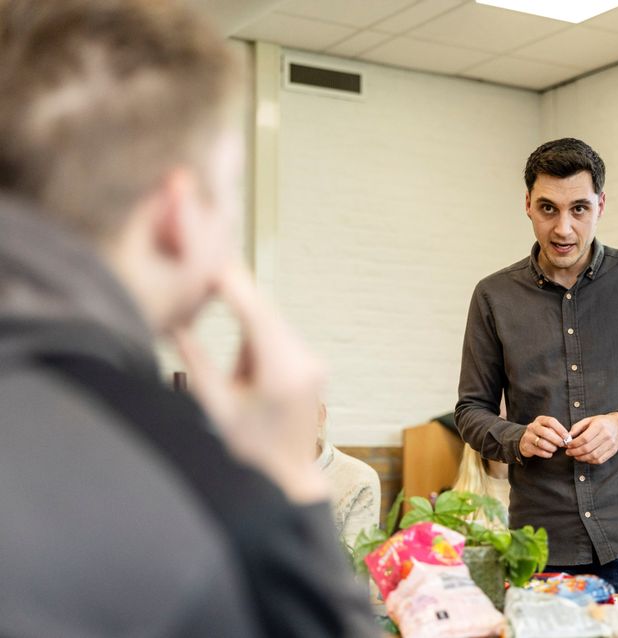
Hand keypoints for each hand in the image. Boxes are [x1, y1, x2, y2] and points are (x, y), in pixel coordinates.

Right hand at [175, 263, 327, 503]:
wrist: (287, 478)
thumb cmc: (249, 451)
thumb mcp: (217, 407)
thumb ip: (196, 364)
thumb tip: (175, 326)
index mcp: (282, 374)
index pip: (256, 317)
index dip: (234, 287)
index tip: (213, 265)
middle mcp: (305, 364)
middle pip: (268, 314)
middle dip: (239, 292)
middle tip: (211, 265)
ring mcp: (314, 365)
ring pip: (274, 324)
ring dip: (247, 314)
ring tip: (218, 299)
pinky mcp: (313, 367)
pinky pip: (281, 338)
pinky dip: (259, 331)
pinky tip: (240, 333)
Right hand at [520, 415, 569, 458]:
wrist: (526, 441)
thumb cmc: (542, 434)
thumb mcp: (548, 428)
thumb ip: (557, 431)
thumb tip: (568, 438)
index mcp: (540, 420)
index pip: (551, 421)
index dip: (560, 429)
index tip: (567, 437)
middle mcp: (532, 426)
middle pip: (545, 432)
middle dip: (556, 439)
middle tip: (562, 444)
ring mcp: (528, 436)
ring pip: (541, 442)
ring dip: (551, 447)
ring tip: (554, 449)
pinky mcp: (526, 446)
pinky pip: (538, 451)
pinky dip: (546, 454)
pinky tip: (549, 454)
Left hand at [565, 412, 617, 463]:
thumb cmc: (601, 422)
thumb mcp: (588, 420)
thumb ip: (577, 427)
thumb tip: (567, 437)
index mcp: (599, 426)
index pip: (584, 438)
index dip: (574, 444)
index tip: (568, 445)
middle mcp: (606, 435)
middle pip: (588, 448)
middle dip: (575, 452)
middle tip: (568, 452)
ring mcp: (611, 444)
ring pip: (593, 456)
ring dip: (582, 458)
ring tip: (575, 456)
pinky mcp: (613, 451)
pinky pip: (600, 460)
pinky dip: (590, 461)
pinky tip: (585, 458)